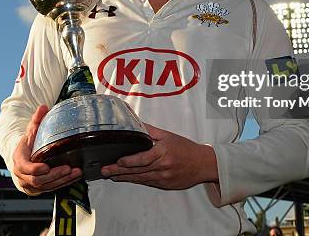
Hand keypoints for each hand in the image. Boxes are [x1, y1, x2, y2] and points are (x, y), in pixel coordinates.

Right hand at [12, 105, 82, 194]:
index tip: (46, 166)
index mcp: (19, 161)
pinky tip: (74, 177)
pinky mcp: (39, 189)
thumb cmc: (27, 146)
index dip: (35, 169)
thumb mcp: (30, 132)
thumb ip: (36, 120)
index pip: (25, 167)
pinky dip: (63, 183)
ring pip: (46, 186)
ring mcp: (31, 184)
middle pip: (38, 180)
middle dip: (54, 175)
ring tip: (75, 172)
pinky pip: (52, 188)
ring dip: (61, 180)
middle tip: (67, 169)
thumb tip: (43, 107)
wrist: (22, 160)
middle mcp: (23, 175)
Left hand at [100, 123, 217, 189]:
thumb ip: (151, 131)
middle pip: (137, 170)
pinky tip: (126, 179)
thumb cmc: (186, 148)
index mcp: (163, 152)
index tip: (117, 161)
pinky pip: (147, 182)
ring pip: (140, 178)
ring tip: (111, 176)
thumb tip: (136, 124)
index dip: (128, 161)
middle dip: (119, 171)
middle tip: (105, 170)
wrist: (203, 164)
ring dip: (124, 177)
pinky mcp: (164, 185)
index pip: (142, 158)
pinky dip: (135, 180)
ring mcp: (163, 178)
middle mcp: (162, 167)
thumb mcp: (169, 136)